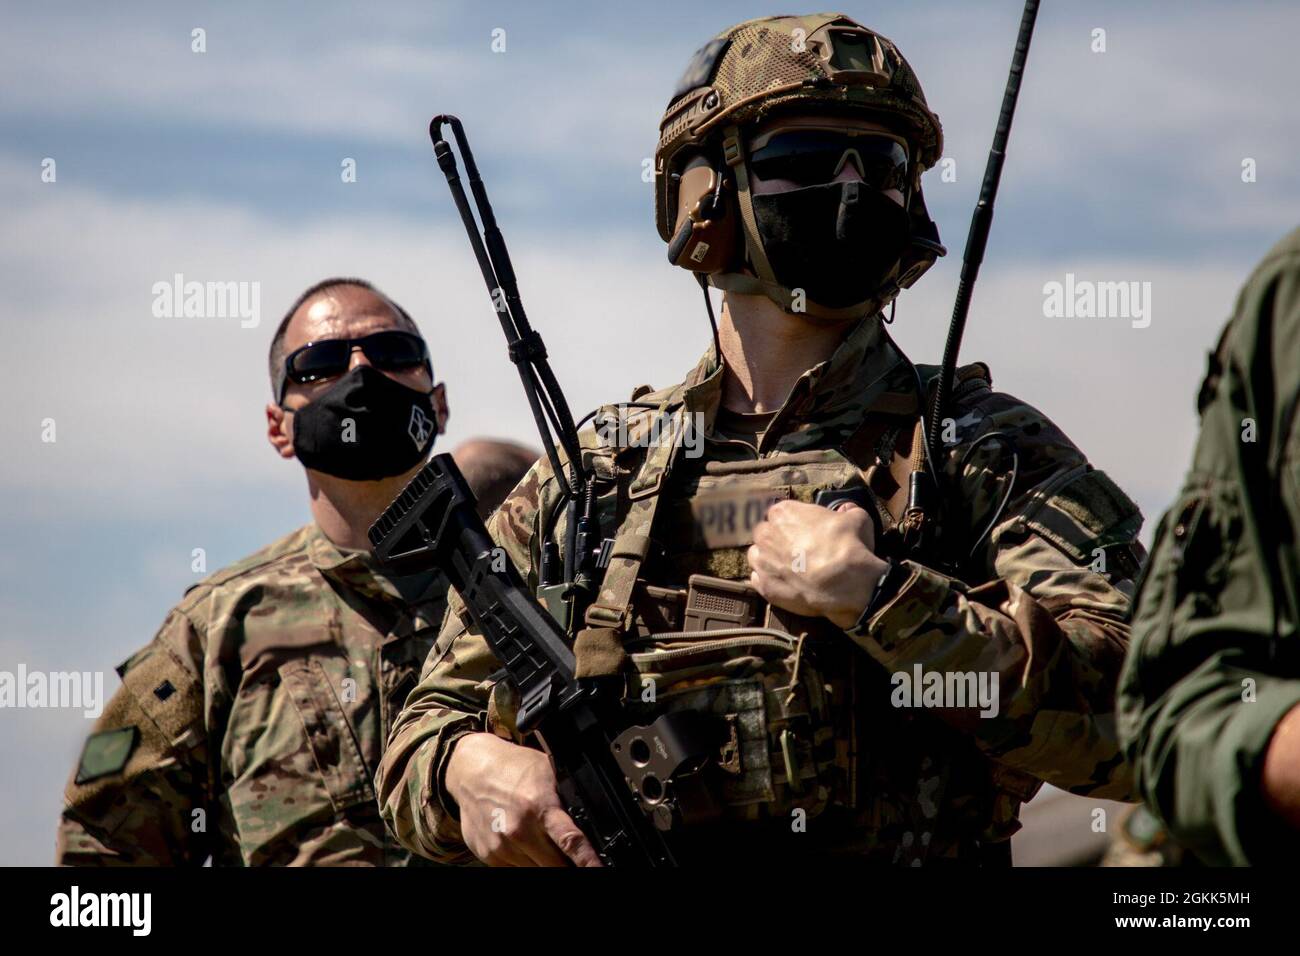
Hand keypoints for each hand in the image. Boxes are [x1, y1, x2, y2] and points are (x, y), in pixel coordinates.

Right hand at [445, 732, 602, 866]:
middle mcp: (519, 830)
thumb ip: (567, 797)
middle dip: (567, 863)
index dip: (588, 861)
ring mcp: (501, 846)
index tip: (597, 869)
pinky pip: (515, 869)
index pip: (570, 842)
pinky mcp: (488, 855)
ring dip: (544, 861)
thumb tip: (592, 820)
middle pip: (555, 866)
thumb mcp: (548, 770)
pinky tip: (522, 842)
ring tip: (540, 838)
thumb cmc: (511, 767)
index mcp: (539, 806)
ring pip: (536, 870)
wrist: (470, 770)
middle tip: (570, 854)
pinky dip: (524, 860)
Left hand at [748, 500, 887, 628]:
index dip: (792, 523)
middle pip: (765, 534)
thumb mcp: (856, 519)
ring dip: (768, 560)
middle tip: (796, 551)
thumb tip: (847, 510)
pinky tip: (784, 584)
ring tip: (788, 569)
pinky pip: (758, 580)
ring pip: (757, 556)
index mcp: (784, 512)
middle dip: (777, 541)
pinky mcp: (763, 586)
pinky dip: (768, 581)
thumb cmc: (848, 544)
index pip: (780, 513)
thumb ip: (847, 512)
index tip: (803, 531)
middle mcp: (766, 533)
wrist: (843, 581)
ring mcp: (762, 561)